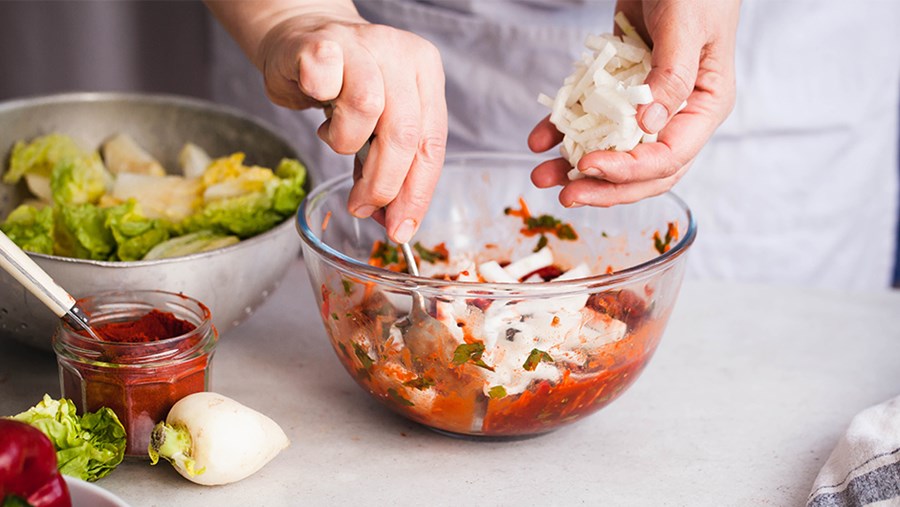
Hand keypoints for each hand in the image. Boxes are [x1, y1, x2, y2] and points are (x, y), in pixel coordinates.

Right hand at [207, 1, 447, 243]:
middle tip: (363, 206)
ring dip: (346, 141)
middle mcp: (401, 53)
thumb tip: (392, 220)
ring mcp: (362, 43)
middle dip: (384, 184)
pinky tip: (317, 107)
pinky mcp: (321, 43)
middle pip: (405, 132)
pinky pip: (325, 84)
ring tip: (336, 138)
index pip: (432, 143)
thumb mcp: (377, 124)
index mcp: (426, 72)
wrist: (301, 38)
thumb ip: (389, 165)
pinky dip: (319, 108)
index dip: (417, 193)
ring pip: (367, 108)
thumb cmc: (342, 87)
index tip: (401, 229)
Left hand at [528, 0, 738, 206]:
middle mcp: (676, 114)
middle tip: (565, 195)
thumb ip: (671, 77)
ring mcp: (645, 105)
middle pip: (641, 171)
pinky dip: (564, 131)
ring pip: (612, 151)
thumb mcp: (688, 28)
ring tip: (541, 176)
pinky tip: (538, 139)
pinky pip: (590, 119)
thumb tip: (648, 126)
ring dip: (575, 168)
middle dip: (603, 187)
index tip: (590, 167)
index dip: (629, 171)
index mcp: (704, 106)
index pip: (669, 158)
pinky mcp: (617, 89)